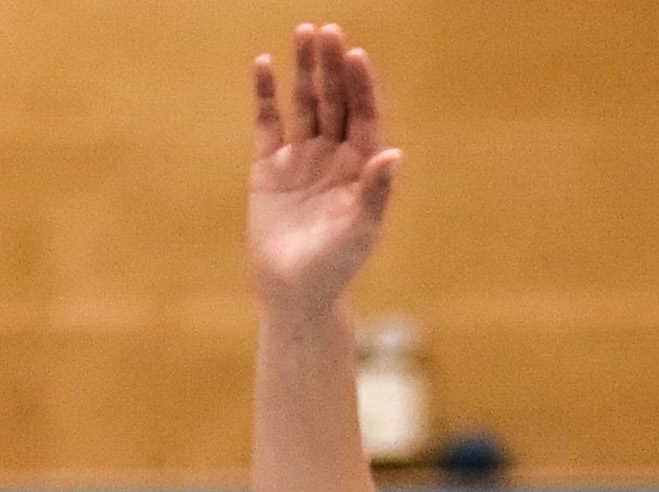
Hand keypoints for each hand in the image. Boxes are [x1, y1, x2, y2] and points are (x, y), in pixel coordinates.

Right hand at [246, 24, 401, 317]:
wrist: (294, 294)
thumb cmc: (335, 268)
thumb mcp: (361, 231)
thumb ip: (376, 191)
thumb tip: (393, 152)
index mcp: (361, 165)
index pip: (363, 113)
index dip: (360, 84)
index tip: (354, 55)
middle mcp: (333, 153)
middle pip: (335, 98)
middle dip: (331, 65)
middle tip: (327, 30)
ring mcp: (301, 157)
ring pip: (304, 103)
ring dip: (304, 69)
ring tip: (303, 32)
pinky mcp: (269, 167)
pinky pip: (268, 123)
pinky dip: (266, 95)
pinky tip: (265, 65)